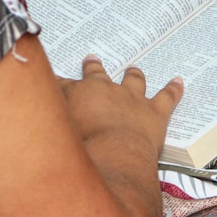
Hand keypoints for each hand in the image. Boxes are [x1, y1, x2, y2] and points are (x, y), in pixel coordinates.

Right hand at [58, 54, 182, 158]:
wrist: (114, 157)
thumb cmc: (83, 150)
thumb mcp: (57, 133)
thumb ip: (51, 125)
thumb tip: (37, 126)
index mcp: (80, 94)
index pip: (64, 84)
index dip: (58, 82)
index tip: (53, 79)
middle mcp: (106, 90)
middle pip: (97, 74)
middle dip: (93, 67)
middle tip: (91, 59)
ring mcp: (132, 99)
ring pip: (133, 81)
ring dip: (133, 75)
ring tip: (133, 69)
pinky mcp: (154, 111)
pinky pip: (167, 96)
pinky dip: (173, 89)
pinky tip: (178, 81)